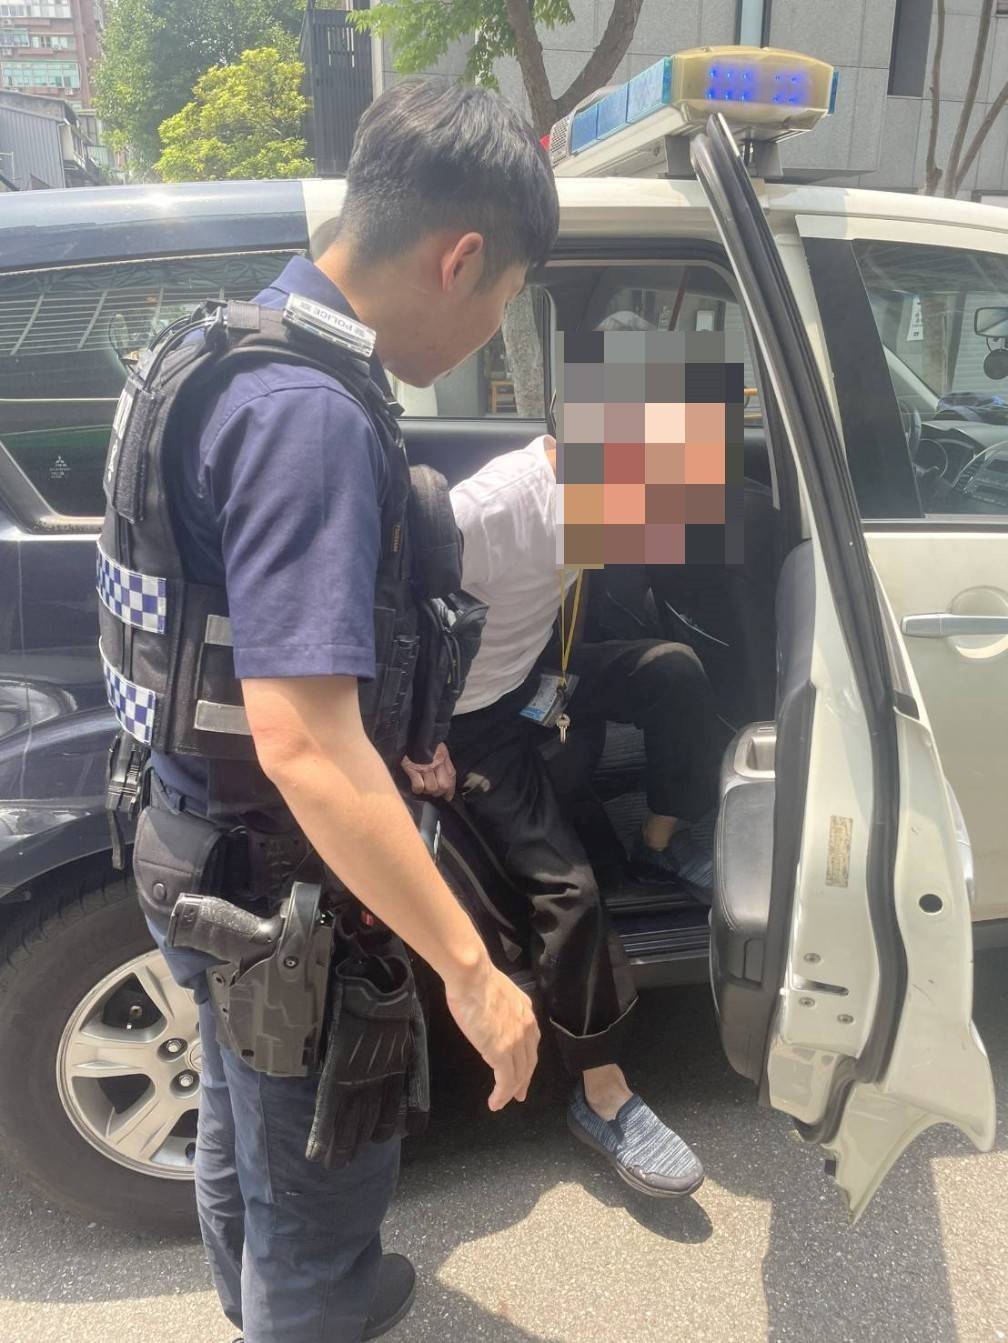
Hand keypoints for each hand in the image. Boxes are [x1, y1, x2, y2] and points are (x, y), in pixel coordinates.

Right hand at [400, 741, 456, 800]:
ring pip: (432, 788)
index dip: (450, 789)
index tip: (448, 797)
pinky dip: (417, 789)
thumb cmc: (423, 741)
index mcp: (443, 756)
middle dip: (439, 792)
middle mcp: (437, 763)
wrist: (410, 733)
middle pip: (444, 785)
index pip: (452, 776)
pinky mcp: (413, 769)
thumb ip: (442, 759)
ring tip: (423, 787)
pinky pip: (419, 786)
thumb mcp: (437, 747)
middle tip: (432, 792)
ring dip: (427, 791)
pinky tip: (415, 786)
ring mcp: (425, 767)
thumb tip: (445, 776)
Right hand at [444, 957, 539, 1109]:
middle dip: (524, 1080)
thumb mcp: (499, 993)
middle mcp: (526, 1029)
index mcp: (526, 1013)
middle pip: (529, 1062)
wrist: (472, 976)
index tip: (523, 1071)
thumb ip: (503, 1008)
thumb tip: (494, 1016)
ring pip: (519, 1074)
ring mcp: (516, 1042)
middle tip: (519, 1095)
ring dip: (511, 1092)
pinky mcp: (501, 1052)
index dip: (528, 1060)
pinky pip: (505, 1081)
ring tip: (503, 1103)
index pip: (531, 1044)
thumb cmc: (477, 979)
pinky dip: (502, 1095)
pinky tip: (495, 1103)